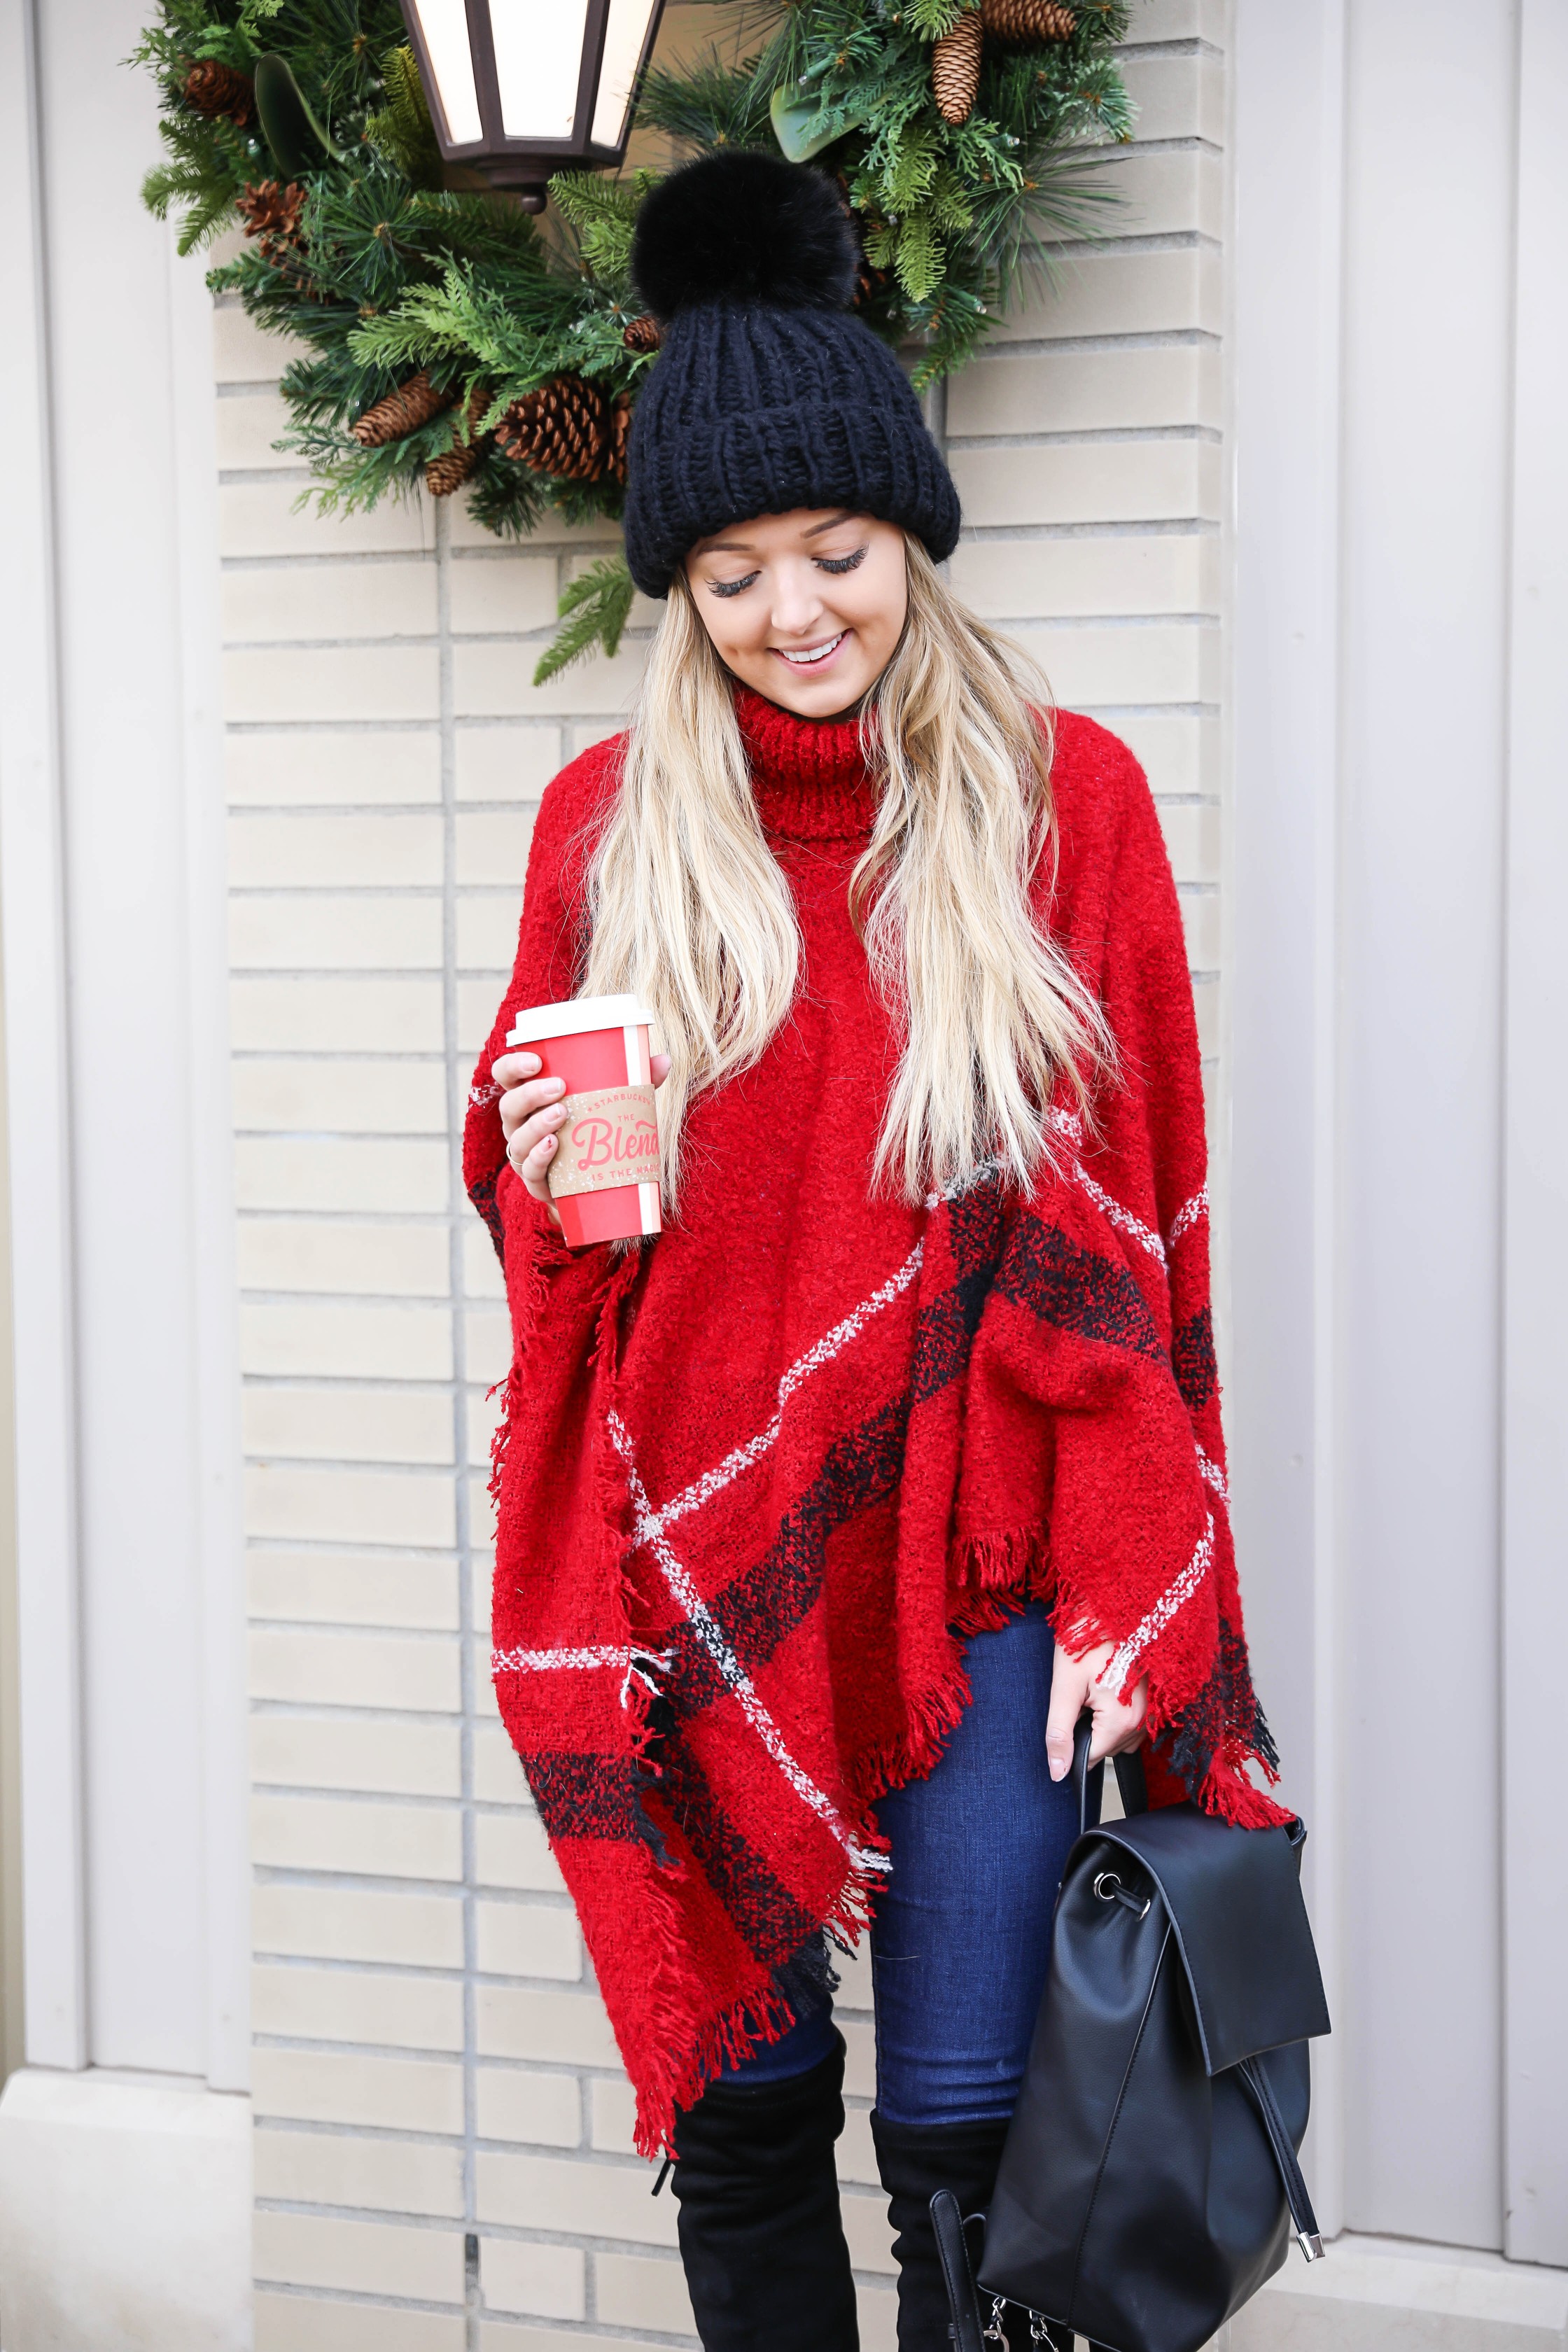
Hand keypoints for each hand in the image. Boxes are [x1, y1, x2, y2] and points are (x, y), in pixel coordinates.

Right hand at [491, 1048, 670, 1226]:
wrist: (597, 1183)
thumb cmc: (598, 1129)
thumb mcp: (615, 1101)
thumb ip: (636, 1081)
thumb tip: (665, 1060)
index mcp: (530, 1098)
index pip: (506, 1076)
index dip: (513, 1066)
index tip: (536, 1060)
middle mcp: (520, 1125)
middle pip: (509, 1106)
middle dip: (530, 1094)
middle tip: (559, 1086)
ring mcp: (525, 1154)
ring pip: (517, 1140)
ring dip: (536, 1126)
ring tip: (562, 1114)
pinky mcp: (537, 1182)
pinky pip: (530, 1172)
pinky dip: (538, 1159)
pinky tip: (553, 1147)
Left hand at [1045, 1638, 1147, 1781]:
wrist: (1111, 1605)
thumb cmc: (1086, 1639)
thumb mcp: (1064, 1686)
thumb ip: (1059, 1732)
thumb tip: (1057, 1772)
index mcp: (1122, 1720)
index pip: (1092, 1757)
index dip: (1073, 1739)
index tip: (1070, 1710)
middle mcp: (1144, 1719)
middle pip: (1108, 1748)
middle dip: (1089, 1727)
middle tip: (1083, 1692)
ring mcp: (1153, 1709)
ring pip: (1121, 1737)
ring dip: (1104, 1721)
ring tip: (1096, 1686)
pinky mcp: (1155, 1698)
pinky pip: (1132, 1721)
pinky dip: (1117, 1711)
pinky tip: (1109, 1685)